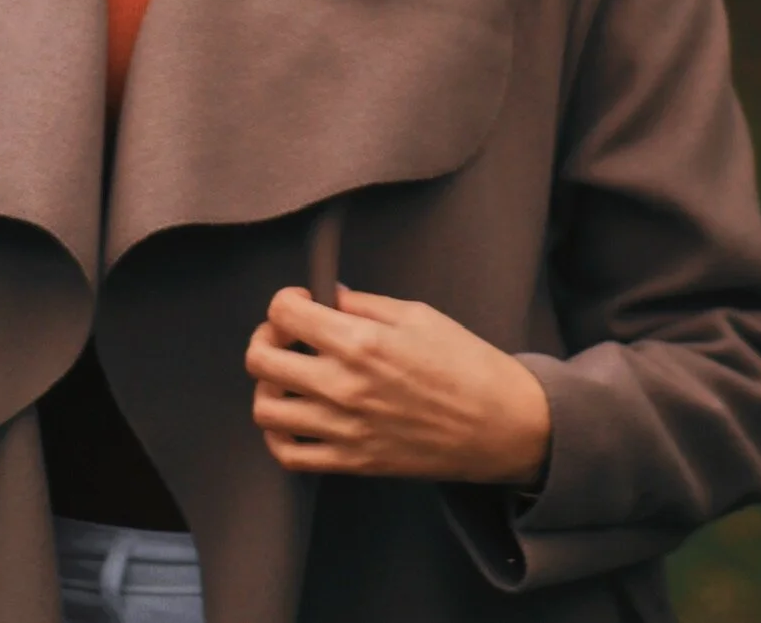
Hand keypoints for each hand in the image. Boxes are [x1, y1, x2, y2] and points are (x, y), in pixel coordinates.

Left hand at [244, 284, 551, 485]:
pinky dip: (278, 434)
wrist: (500, 426)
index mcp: (361, 343)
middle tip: (288, 333)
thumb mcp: (417, 315)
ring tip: (290, 374)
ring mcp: (344, 430)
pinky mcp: (352, 463)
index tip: (303, 301)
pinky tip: (294, 414)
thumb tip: (329, 298)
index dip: (286, 300)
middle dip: (266, 337)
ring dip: (268, 385)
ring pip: (265, 409)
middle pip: (261, 360)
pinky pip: (289, 456)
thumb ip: (364, 305)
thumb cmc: (466, 363)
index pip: (284, 314)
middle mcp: (344, 388)